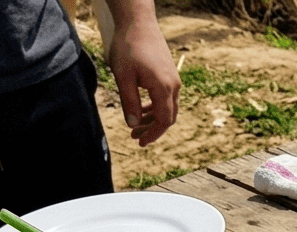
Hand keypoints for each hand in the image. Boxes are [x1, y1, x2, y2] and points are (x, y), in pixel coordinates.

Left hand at [104, 4, 180, 145]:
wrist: (139, 23)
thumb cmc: (128, 47)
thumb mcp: (123, 77)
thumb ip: (129, 102)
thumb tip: (132, 125)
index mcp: (163, 88)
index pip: (164, 121)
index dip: (153, 134)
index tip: (140, 143)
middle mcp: (173, 86)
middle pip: (168, 117)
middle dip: (153, 129)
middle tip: (135, 137)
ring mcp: (173, 79)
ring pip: (167, 107)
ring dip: (152, 118)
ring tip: (135, 125)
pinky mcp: (169, 74)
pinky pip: (165, 97)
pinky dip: (154, 106)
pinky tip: (140, 108)